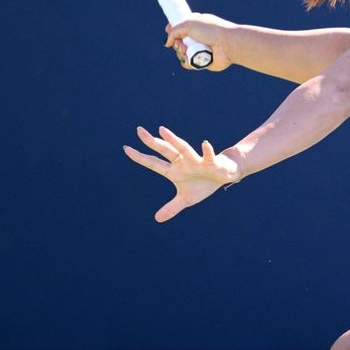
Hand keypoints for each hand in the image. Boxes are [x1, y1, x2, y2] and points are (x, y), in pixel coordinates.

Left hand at [124, 126, 242, 221]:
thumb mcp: (186, 199)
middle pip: (164, 150)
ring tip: (162, 130)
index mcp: (174, 170)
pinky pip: (208, 156)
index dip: (140, 157)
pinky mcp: (210, 162)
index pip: (153, 163)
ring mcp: (195, 160)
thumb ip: (172, 208)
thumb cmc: (203, 184)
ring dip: (173, 140)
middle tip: (139, 130)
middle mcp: (182, 162)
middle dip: (152, 141)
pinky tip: (204, 144)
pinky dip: (207, 151)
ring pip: (182, 148)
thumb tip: (157, 219)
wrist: (224, 175)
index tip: (126, 148)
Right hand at [166, 13, 234, 71]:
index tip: (168, 30)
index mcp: (196, 26)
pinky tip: (189, 58)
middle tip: (181, 43)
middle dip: (176, 43)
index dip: (172, 30)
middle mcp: (197, 38)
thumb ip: (175, 31)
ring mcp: (199, 50)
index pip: (180, 28)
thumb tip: (167, 43)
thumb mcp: (189, 23)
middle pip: (178, 42)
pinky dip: (186, 62)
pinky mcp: (202, 61)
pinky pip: (188, 64)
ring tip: (186, 50)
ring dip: (180, 52)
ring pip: (182, 53)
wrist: (227, 43)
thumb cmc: (211, 30)